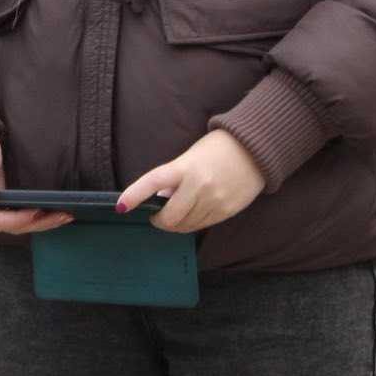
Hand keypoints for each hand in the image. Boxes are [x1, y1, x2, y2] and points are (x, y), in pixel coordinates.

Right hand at [0, 120, 71, 235]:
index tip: (40, 211)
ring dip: (41, 222)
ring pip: (16, 224)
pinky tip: (51, 212)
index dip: (20, 219)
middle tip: (64, 215)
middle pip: (11, 226)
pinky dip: (35, 216)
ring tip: (65, 215)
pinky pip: (17, 216)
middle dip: (38, 223)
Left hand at [118, 129, 265, 232]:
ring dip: (174, 225)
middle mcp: (199, 185)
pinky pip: (202, 225)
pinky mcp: (227, 211)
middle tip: (155, 216)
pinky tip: (191, 217)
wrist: (255, 151)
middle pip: (170, 216)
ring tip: (173, 216)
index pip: (153, 182)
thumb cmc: (217, 150)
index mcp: (184, 166)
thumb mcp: (190, 157)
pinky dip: (191, 225)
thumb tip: (162, 198)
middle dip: (159, 221)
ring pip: (185, 225)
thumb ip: (175, 178)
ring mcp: (214, 200)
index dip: (135, 195)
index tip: (120, 206)